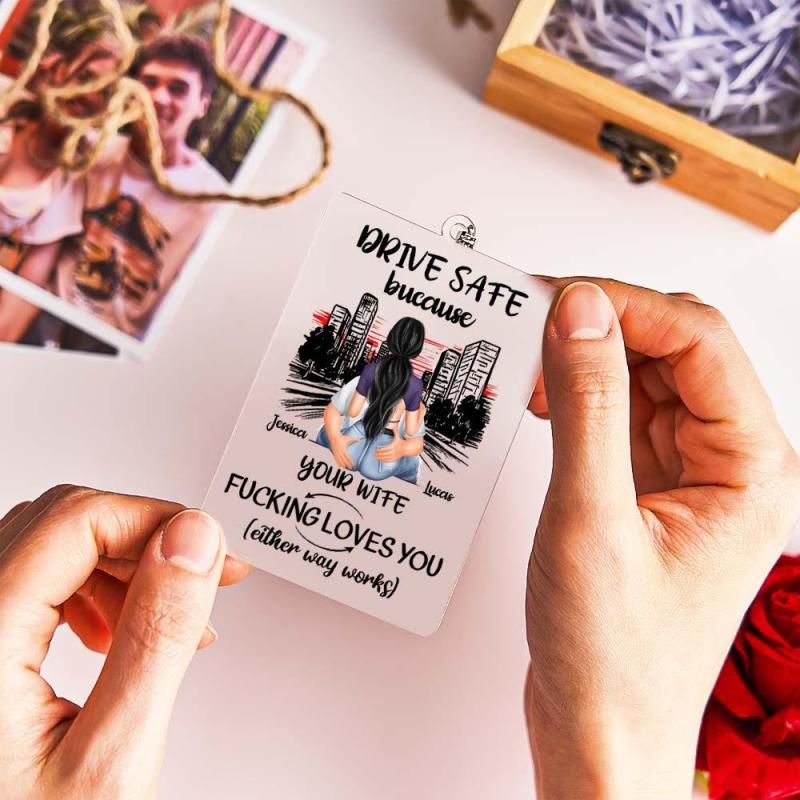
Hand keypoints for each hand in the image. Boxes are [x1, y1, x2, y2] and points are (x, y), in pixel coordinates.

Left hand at [0, 486, 249, 799]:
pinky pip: (30, 587)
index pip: (76, 520)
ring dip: (120, 569)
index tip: (211, 547)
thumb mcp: (110, 758)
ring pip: (46, 550)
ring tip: (170, 617)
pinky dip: (89, 596)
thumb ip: (158, 636)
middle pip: (60, 525)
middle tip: (206, 572)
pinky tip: (117, 636)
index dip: (156, 518)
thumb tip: (195, 542)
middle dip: (145, 539)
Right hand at [330, 433, 359, 468]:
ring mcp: (336, 452)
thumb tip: (360, 439)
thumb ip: (354, 439)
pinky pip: (336, 459)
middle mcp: (340, 451)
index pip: (347, 457)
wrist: (334, 436)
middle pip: (344, 459)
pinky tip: (339, 466)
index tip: (353, 464)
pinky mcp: (334, 453)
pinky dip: (338, 462)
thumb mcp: (348, 438)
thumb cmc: (342, 438)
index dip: (350, 461)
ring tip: (345, 468)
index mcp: (344, 449)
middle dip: (347, 464)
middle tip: (350, 468)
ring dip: (342, 464)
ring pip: (340, 460)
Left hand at [375, 430, 405, 461]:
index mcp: (393, 446)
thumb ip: (395, 431)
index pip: (385, 449)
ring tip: (376, 457)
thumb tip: (393, 427)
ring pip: (386, 458)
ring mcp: (394, 455)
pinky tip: (381, 459)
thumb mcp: (398, 436)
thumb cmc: (401, 442)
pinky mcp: (395, 458)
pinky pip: (389, 460)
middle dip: (378, 454)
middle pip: (384, 454)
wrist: (406, 448)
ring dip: (380, 458)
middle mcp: (394, 451)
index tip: (376, 450)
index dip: (380, 450)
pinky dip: (384, 460)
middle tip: (374, 454)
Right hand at [526, 280, 799, 798]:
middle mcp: (728, 465)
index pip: (699, 342)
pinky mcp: (647, 488)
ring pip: (643, 377)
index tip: (562, 296)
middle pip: (674, 349)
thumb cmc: (614, 657)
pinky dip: (578, 395)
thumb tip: (580, 315)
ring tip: (531, 359)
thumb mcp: (590, 519)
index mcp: (750, 469)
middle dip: (604, 324)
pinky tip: (543, 398)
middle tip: (537, 316)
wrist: (599, 728)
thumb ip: (588, 407)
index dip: (627, 305)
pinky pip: (618, 414)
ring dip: (587, 358)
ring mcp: (687, 475)